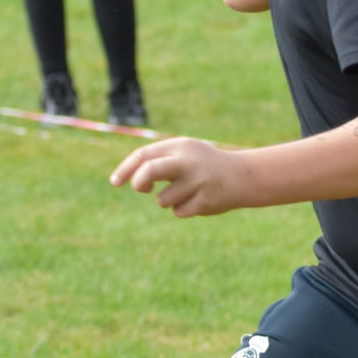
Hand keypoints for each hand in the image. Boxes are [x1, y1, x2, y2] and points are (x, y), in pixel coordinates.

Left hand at [111, 134, 247, 217]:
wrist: (242, 175)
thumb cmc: (203, 165)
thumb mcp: (183, 154)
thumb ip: (158, 161)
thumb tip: (132, 179)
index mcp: (180, 146)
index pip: (144, 155)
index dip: (126, 169)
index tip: (114, 183)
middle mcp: (188, 161)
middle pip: (150, 171)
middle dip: (139, 182)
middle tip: (143, 189)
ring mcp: (197, 181)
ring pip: (163, 199)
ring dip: (168, 200)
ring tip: (187, 192)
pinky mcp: (205, 200)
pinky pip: (178, 212)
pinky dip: (182, 209)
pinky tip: (198, 200)